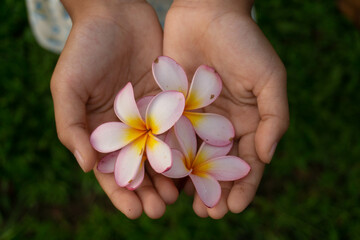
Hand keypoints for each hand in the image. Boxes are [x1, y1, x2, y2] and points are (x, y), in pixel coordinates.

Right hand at [51, 0, 177, 218]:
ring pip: (163, 155)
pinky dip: (186, 149)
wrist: (115, 14)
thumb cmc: (85, 49)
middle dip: (150, 191)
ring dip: (170, 177)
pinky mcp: (171, 102)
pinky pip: (180, 129)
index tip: (134, 212)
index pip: (111, 170)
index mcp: (101, 131)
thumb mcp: (67, 87)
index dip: (121, 193)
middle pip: (140, 168)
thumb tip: (87, 167)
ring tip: (179, 196)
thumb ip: (71, 126)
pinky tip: (195, 165)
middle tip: (161, 209)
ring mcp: (151, 117)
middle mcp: (128, 129)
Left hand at [163, 0, 288, 217]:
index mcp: (247, 122)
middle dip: (215, 192)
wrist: (207, 13)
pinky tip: (163, 177)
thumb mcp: (269, 78)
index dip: (244, 187)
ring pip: (192, 159)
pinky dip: (167, 158)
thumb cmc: (243, 43)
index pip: (248, 162)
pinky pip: (169, 138)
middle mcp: (221, 126)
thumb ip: (274, 118)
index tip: (236, 207)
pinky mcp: (172, 110)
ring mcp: (195, 120)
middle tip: (208, 214)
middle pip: (218, 167)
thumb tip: (265, 157)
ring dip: (189, 183)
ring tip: (183, 205)